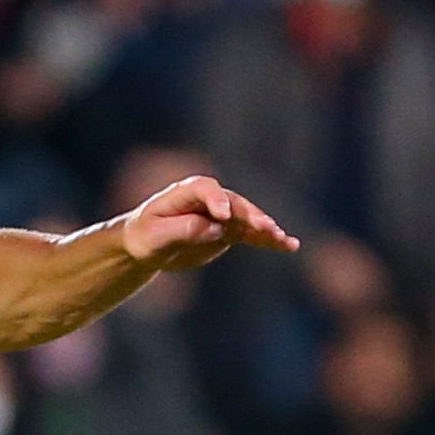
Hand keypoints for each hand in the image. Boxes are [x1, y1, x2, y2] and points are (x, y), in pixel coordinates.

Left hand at [120, 175, 295, 272]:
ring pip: (248, 218)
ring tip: (282, 239)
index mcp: (185, 192)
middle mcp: (209, 199)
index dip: (217, 200)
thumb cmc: (145, 237)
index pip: (205, 190)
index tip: (224, 216)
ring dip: (266, 228)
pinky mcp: (229, 231)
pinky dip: (269, 239)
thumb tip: (214, 228)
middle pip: (234, 203)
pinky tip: (289, 245)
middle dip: (250, 215)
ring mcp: (222, 214)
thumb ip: (183, 230)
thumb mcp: (155, 236)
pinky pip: (252, 234)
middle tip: (264, 228)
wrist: (146, 244)